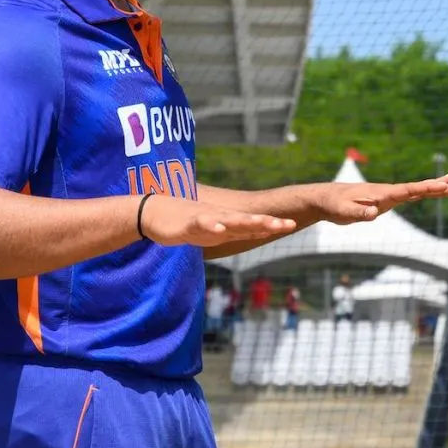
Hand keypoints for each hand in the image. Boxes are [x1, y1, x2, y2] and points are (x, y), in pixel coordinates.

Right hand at [139, 195, 296, 247]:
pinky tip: (221, 229)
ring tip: (264, 224)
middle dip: (268, 223)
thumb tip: (256, 235)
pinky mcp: (188, 223)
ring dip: (246, 222)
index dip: (272, 224)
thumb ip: (233, 233)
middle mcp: (220, 217)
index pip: (254, 224)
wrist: (154, 212)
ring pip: (229, 220)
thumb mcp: (214, 232)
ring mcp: (205, 218)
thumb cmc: (186, 223)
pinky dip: (211, 226)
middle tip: (288, 224)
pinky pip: (201, 224)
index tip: (292, 225)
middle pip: (247, 221)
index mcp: (226, 222)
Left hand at [315, 173, 447, 224]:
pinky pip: (408, 195)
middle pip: (417, 188)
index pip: (407, 190)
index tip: (441, 186)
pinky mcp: (385, 199)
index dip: (424, 188)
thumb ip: (359, 212)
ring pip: (415, 190)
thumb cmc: (334, 206)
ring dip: (434, 187)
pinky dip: (422, 192)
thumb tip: (374, 213)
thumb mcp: (344, 212)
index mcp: (380, 193)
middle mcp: (387, 191)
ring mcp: (388, 194)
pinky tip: (430, 191)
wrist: (326, 198)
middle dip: (437, 187)